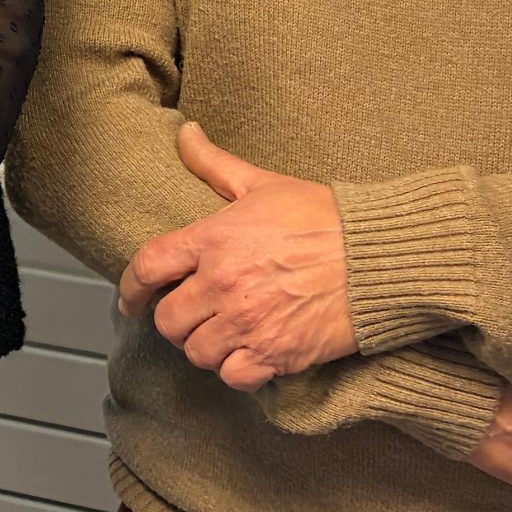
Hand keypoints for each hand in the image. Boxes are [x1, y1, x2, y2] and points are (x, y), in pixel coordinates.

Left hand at [118, 124, 356, 389]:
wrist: (381, 258)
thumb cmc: (326, 217)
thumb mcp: (264, 184)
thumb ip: (215, 164)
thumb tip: (186, 133)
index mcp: (214, 240)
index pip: (148, 268)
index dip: (131, 289)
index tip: (132, 301)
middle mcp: (224, 284)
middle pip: (168, 320)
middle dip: (176, 320)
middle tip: (194, 315)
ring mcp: (249, 322)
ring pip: (197, 352)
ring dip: (206, 346)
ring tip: (224, 333)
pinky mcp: (277, 353)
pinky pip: (233, 377)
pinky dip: (236, 371)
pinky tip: (249, 354)